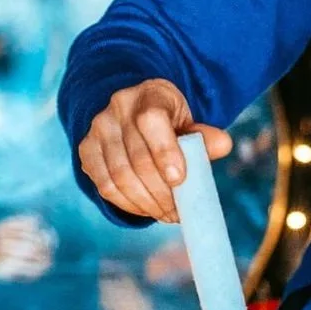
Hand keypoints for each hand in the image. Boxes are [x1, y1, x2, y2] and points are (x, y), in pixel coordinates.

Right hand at [76, 79, 235, 222]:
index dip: (165, 151)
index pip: (151, 120)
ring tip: (166, 214)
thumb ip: (204, 136)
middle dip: (161, 192)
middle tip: (179, 212)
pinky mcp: (86, 150)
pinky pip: (105, 185)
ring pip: (119, 176)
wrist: (132, 109)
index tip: (179, 180)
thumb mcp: (188, 121)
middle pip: (137, 158)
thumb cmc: (168, 120)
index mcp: (149, 95)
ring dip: (146, 203)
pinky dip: (127, 204)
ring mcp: (98, 129)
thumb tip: (223, 145)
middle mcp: (118, 109)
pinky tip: (146, 209)